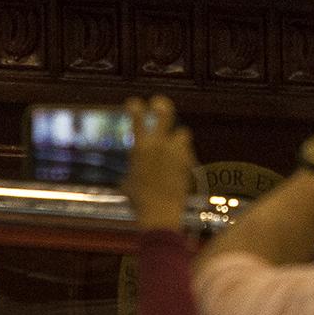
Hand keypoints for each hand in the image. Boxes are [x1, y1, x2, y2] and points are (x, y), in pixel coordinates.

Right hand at [123, 96, 196, 230]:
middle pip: (165, 113)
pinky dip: (182, 155)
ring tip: (172, 148)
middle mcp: (159, 145)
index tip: (134, 102)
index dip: (135, 106)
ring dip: (177, 137)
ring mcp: (175, 151)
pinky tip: (178, 166)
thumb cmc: (139, 201)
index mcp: (140, 148)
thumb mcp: (127, 184)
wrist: (160, 212)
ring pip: (182, 131)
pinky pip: (186, 150)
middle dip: (162, 105)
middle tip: (158, 103)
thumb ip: (130, 173)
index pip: (137, 118)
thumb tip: (125, 177)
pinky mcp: (188, 161)